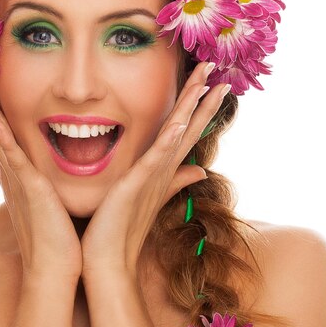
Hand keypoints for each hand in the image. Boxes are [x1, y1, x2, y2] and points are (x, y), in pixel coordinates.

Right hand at [0, 81, 82, 280]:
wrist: (54, 267)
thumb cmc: (53, 235)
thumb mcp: (42, 198)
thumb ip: (38, 179)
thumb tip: (41, 168)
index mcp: (11, 173)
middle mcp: (7, 172)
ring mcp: (16, 178)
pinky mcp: (30, 187)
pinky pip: (12, 157)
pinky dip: (0, 137)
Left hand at [80, 61, 227, 279]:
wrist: (109, 258)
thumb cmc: (124, 225)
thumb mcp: (153, 194)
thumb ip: (176, 179)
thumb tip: (200, 170)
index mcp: (165, 166)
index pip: (187, 128)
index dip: (200, 104)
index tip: (211, 80)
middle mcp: (166, 167)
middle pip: (188, 124)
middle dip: (202, 95)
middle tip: (216, 68)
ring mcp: (156, 174)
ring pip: (179, 133)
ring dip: (193, 108)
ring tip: (208, 83)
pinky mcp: (141, 183)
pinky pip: (158, 158)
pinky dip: (170, 141)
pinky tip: (178, 122)